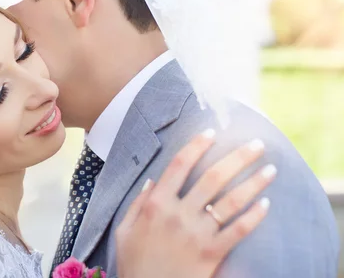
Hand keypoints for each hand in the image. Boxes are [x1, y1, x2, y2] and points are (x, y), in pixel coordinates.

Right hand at [115, 130, 274, 277]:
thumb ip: (137, 203)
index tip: (211, 132)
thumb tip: (153, 181)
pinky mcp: (211, 253)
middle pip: (212, 177)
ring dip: (253, 183)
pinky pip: (237, 231)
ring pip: (230, 201)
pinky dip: (253, 216)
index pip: (179, 165)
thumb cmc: (134, 263)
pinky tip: (266, 204)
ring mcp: (196, 234)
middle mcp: (178, 214)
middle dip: (237, 158)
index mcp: (155, 204)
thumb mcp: (124, 230)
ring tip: (271, 170)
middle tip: (257, 144)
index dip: (196, 146)